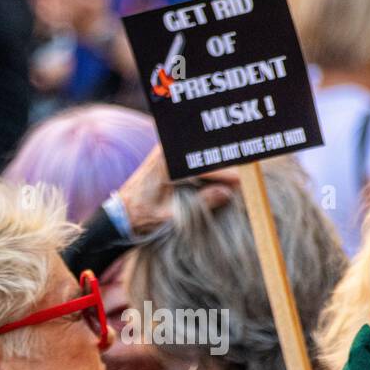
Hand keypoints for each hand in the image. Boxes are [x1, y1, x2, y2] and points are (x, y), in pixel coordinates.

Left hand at [116, 145, 239, 232]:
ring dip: (218, 160)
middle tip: (249, 166)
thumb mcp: (171, 216)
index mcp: (165, 163)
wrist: (120, 215)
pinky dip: (208, 166)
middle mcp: (165, 153)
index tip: (242, 182)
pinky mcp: (168, 159)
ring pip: (199, 155)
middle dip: (225, 160)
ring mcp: (166, 153)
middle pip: (203, 154)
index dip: (225, 175)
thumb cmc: (141, 217)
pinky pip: (192, 159)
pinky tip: (224, 174)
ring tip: (242, 165)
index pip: (202, 166)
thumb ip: (199, 203)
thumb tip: (227, 194)